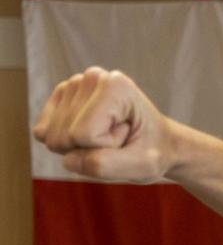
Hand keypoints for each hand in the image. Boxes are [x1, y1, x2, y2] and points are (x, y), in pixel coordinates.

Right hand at [32, 67, 175, 183]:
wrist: (158, 142)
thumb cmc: (154, 152)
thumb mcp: (143, 166)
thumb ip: (107, 165)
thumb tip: (68, 160)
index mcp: (115, 86)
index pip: (84, 135)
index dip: (107, 148)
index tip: (129, 137)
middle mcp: (91, 77)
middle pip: (66, 136)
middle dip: (93, 148)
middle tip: (120, 138)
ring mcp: (73, 85)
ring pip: (53, 138)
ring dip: (82, 146)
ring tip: (110, 135)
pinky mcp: (60, 98)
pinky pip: (43, 134)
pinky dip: (67, 144)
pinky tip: (92, 133)